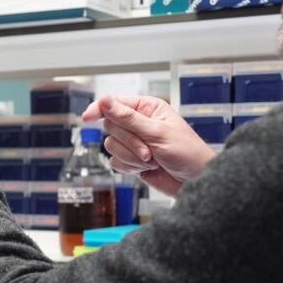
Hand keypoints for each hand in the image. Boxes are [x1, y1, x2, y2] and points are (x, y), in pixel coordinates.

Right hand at [81, 95, 215, 196]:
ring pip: (111, 146)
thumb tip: (105, 101)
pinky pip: (115, 162)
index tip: (87, 117)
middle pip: (111, 126)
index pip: (115, 103)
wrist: (195, 181)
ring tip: (152, 160)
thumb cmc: (187, 153)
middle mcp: (138, 123)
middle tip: (149, 149)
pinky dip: (130, 167)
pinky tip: (146, 168)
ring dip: (131, 156)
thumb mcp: (157, 133)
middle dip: (129, 141)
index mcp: (148, 108)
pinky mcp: (131, 160)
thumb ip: (128, 118)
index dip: (100, 108)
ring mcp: (134, 142)